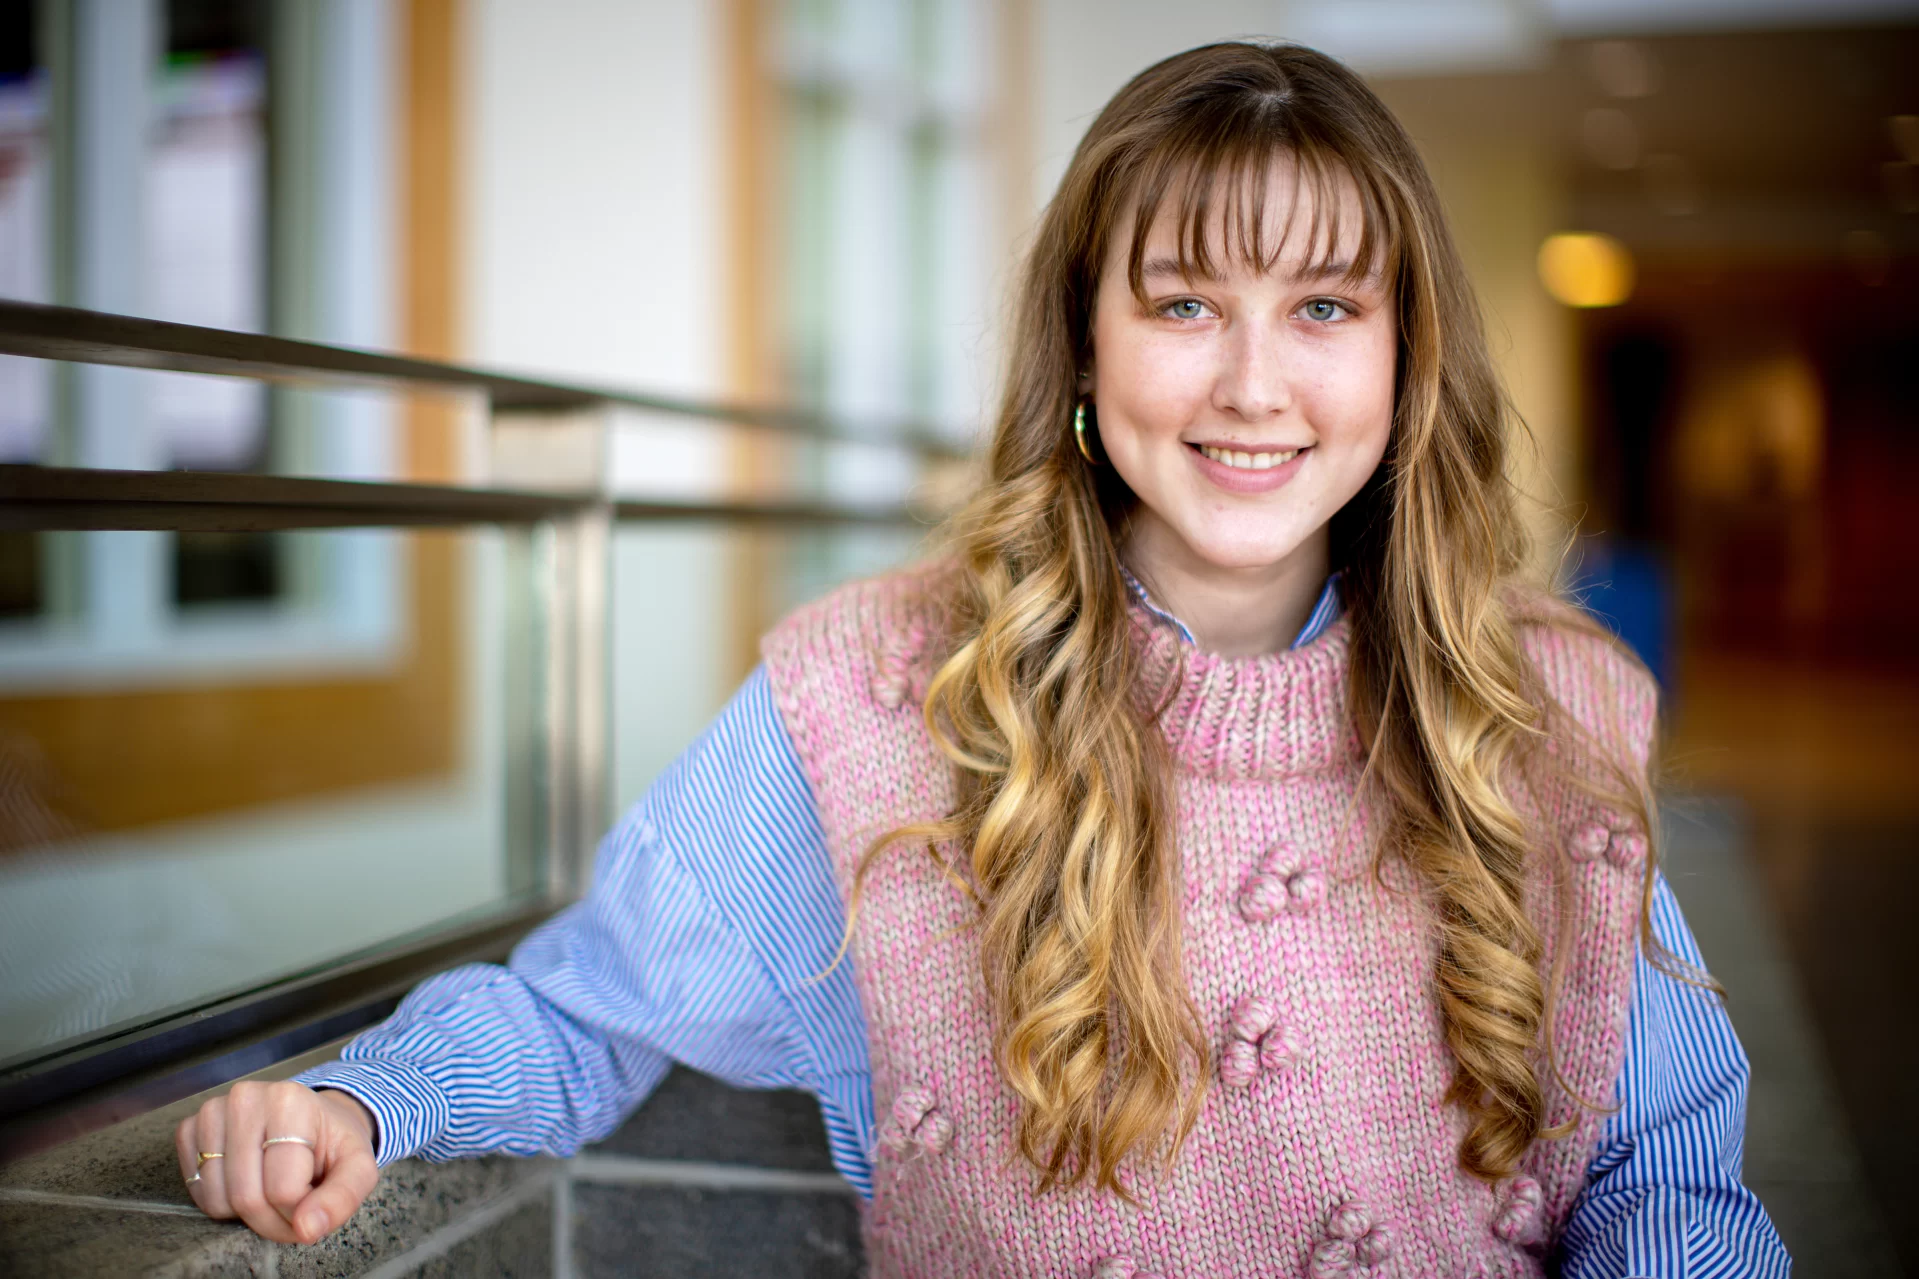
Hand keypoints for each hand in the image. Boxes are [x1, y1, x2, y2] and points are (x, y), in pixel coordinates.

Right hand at [175, 1081, 378, 1243]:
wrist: (311, 1122)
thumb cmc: (332, 1146)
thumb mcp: (357, 1167)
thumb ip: (343, 1198)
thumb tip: (307, 1228)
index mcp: (290, 1101)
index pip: (283, 1190)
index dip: (298, 1213)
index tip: (312, 1202)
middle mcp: (245, 1098)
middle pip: (247, 1198)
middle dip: (271, 1219)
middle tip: (292, 1206)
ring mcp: (212, 1111)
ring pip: (218, 1199)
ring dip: (245, 1213)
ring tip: (270, 1188)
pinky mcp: (190, 1128)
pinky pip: (196, 1191)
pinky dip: (221, 1200)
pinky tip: (246, 1179)